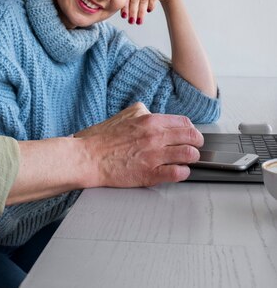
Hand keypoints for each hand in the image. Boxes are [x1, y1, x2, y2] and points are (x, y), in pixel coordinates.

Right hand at [80, 104, 202, 186]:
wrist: (91, 157)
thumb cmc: (106, 139)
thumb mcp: (127, 116)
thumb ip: (145, 115)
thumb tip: (158, 117)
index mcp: (151, 121)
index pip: (185, 123)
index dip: (192, 129)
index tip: (192, 134)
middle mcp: (155, 137)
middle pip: (192, 138)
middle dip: (197, 143)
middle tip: (195, 147)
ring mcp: (154, 156)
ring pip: (189, 155)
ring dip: (192, 158)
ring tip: (188, 160)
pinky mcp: (150, 174)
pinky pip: (178, 173)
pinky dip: (184, 172)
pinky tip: (179, 171)